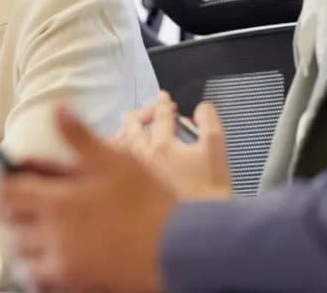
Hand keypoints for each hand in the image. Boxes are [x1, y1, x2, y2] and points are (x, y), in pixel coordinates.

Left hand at [0, 105, 175, 291]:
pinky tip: (50, 259)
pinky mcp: (75, 286)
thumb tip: (58, 110)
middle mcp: (54, 238)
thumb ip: (79, 137)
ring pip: (20, 258)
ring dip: (20, 243)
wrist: (180, 251)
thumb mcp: (116, 160)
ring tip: (32, 232)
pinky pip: (40, 283)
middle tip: (15, 205)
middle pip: (7, 228)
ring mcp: (63, 268)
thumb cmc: (151, 206)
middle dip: (7, 215)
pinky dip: (37, 272)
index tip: (0, 181)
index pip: (4, 194)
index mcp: (58, 204)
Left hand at [114, 92, 232, 200]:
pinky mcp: (126, 190)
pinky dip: (116, 151)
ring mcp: (131, 175)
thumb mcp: (216, 151)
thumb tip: (202, 108)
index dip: (164, 103)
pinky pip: (110, 163)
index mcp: (162, 147)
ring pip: (117, 143)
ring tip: (132, 129)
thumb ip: (209, 123)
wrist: (198, 228)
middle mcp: (141, 158)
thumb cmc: (208, 195)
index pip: (161, 116)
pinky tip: (122, 155)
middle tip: (153, 111)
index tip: (164, 98)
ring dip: (126, 131)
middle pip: (132, 124)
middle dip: (142, 113)